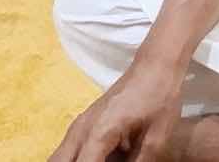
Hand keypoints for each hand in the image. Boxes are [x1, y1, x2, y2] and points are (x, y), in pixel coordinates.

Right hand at [50, 59, 185, 161]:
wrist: (155, 66)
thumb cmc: (159, 97)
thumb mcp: (157, 138)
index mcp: (99, 133)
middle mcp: (81, 129)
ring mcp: (79, 125)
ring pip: (59, 156)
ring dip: (75, 161)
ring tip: (106, 158)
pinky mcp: (83, 123)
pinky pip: (68, 149)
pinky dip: (78, 157)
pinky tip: (102, 156)